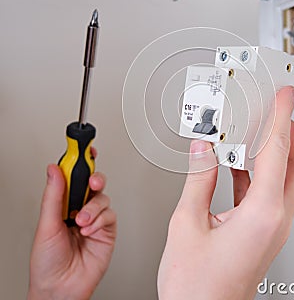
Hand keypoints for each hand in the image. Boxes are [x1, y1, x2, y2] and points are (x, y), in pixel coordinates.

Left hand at [28, 149, 116, 299]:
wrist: (61, 288)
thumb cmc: (47, 262)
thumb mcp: (46, 225)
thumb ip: (53, 195)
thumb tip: (53, 169)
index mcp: (62, 203)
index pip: (73, 175)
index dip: (79, 159)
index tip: (81, 144)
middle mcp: (80, 207)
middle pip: (92, 181)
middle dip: (94, 178)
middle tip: (92, 182)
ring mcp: (95, 218)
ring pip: (103, 197)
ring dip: (93, 209)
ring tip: (81, 222)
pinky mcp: (107, 229)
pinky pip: (110, 215)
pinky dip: (99, 222)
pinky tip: (89, 232)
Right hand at [157, 86, 293, 299]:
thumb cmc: (196, 285)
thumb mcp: (187, 224)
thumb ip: (197, 180)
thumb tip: (202, 149)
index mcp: (262, 214)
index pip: (277, 152)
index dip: (280, 118)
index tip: (285, 97)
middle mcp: (275, 220)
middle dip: (289, 132)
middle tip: (277, 110)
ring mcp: (271, 227)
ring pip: (285, 178)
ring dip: (274, 152)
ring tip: (255, 131)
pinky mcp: (262, 231)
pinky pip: (267, 192)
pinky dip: (257, 172)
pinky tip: (237, 162)